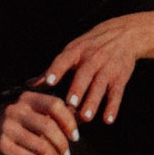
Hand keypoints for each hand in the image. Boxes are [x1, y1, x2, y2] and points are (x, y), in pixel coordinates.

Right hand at [0, 88, 81, 154]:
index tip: (76, 137)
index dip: (69, 121)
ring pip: (40, 144)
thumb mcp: (36, 117)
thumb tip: (83, 114)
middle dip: (62, 143)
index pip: (55, 105)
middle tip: (67, 154)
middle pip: (49, 126)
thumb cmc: (19, 129)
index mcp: (27, 99)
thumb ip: (57, 115)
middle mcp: (15, 109)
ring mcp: (6, 127)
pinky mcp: (1, 145)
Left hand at [38, 19, 153, 123]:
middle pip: (84, 74)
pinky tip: (108, 120)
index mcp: (76, 51)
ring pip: (100, 86)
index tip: (49, 81)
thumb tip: (28, 85)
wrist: (125, 34)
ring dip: (93, 102)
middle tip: (69, 104)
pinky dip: (113, 106)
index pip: (64, 59)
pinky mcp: (120, 77)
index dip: (56, 70)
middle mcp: (92, 58)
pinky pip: (116, 93)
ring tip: (85, 118)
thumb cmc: (91, 46)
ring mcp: (107, 68)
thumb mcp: (73, 51)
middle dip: (78, 89)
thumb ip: (52, 69)